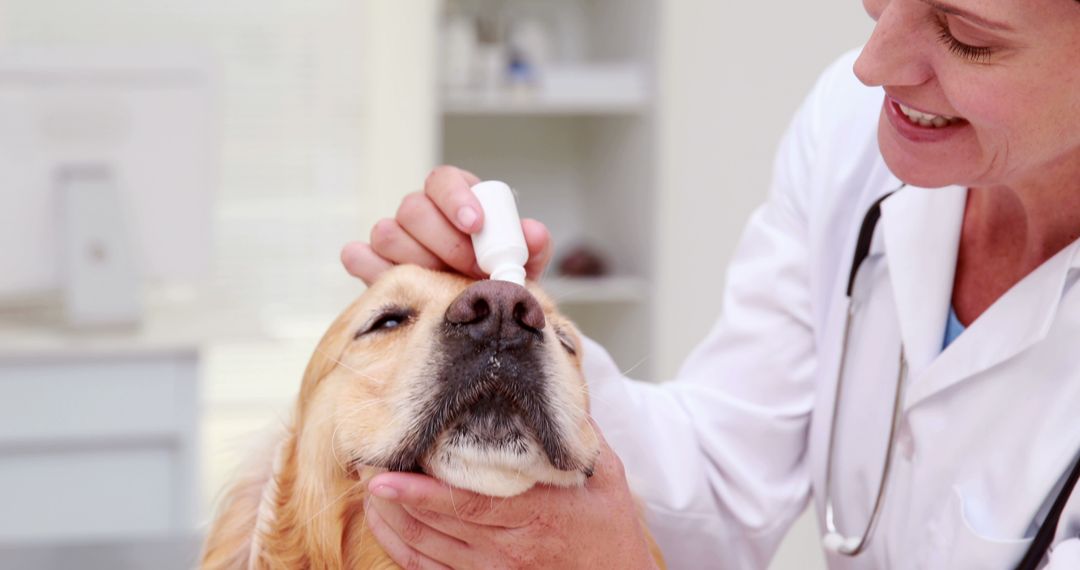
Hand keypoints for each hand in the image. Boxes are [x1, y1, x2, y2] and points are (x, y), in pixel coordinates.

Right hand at [341, 165, 553, 284]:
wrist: (473, 315)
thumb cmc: (497, 280)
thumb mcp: (522, 265)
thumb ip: (531, 247)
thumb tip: (533, 232)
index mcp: (455, 199)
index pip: (444, 180)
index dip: (457, 198)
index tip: (475, 224)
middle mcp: (420, 214)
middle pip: (413, 208)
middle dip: (445, 242)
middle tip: (472, 269)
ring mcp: (393, 238)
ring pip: (387, 233)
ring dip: (417, 260)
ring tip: (445, 284)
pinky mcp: (372, 263)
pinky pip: (358, 255)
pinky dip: (369, 266)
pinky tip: (396, 281)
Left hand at [363, 426, 658, 568]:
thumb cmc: (610, 528)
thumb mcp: (605, 474)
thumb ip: (577, 434)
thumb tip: (553, 383)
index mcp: (536, 514)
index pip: (469, 506)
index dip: (422, 496)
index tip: (386, 479)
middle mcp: (509, 548)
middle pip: (436, 528)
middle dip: (394, 501)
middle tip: (366, 469)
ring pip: (426, 552)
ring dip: (392, 524)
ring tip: (371, 491)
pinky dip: (403, 550)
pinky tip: (387, 525)